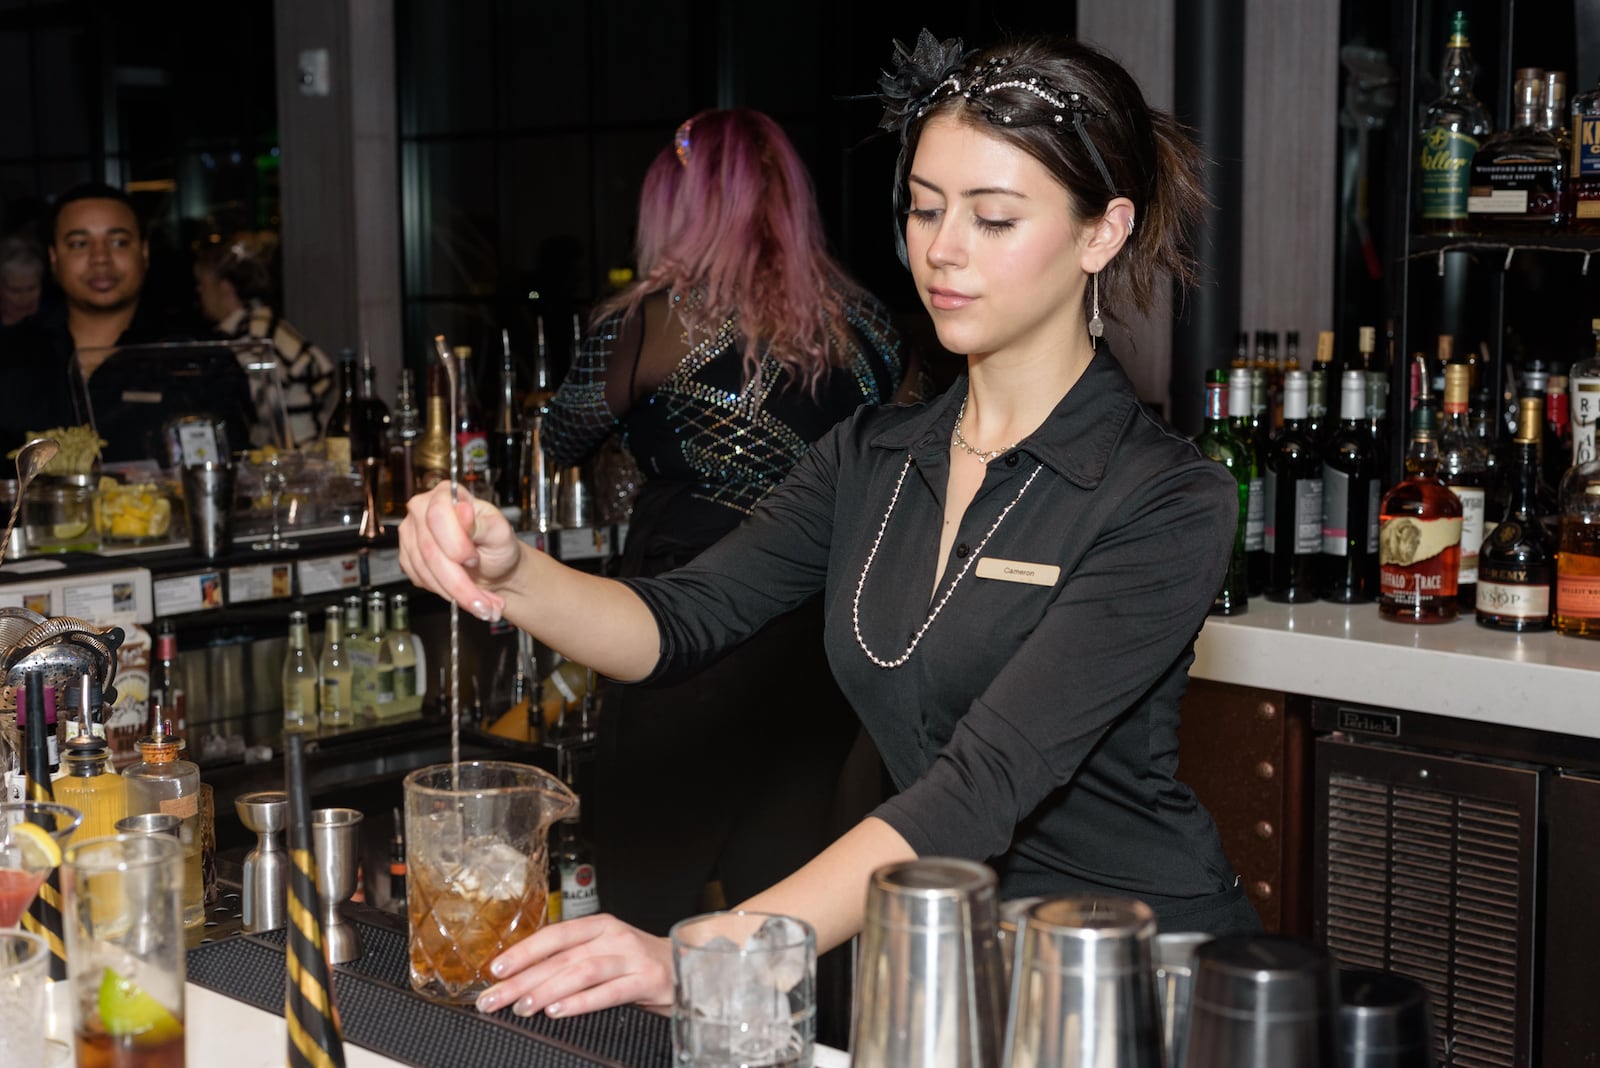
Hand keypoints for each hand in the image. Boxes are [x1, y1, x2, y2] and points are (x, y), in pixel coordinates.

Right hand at [397, 482, 521, 620]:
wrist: (495, 568)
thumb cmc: (498, 546)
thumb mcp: (500, 532)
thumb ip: (482, 523)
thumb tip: (463, 509)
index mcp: (447, 495)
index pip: (437, 515)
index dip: (455, 542)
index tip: (473, 559)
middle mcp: (423, 510)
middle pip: (429, 548)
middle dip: (458, 580)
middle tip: (482, 598)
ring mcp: (412, 534)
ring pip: (424, 569)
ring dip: (454, 592)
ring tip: (480, 603)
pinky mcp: (408, 558)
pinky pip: (420, 579)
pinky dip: (444, 593)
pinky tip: (463, 596)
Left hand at [473, 913, 673, 1018]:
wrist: (688, 970)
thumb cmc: (638, 965)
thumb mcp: (606, 953)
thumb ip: (573, 959)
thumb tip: (523, 979)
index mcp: (599, 926)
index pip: (554, 935)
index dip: (523, 951)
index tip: (495, 969)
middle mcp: (614, 937)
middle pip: (561, 957)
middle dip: (522, 979)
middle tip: (494, 998)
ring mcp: (632, 958)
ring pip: (581, 971)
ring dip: (547, 990)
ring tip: (522, 1007)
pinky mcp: (648, 981)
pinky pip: (609, 992)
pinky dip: (580, 1002)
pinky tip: (558, 1011)